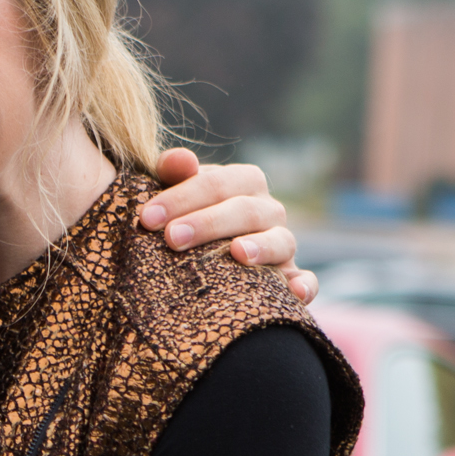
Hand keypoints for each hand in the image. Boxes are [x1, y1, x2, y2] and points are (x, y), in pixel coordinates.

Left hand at [143, 149, 318, 305]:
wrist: (206, 256)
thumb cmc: (186, 217)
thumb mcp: (177, 193)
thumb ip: (174, 173)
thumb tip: (180, 160)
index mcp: (244, 182)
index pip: (218, 182)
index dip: (182, 197)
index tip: (147, 218)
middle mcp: (268, 210)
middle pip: (246, 211)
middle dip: (208, 223)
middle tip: (171, 239)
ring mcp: (283, 244)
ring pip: (281, 241)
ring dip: (261, 247)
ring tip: (237, 254)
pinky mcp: (292, 278)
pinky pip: (307, 281)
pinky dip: (305, 286)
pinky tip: (294, 294)